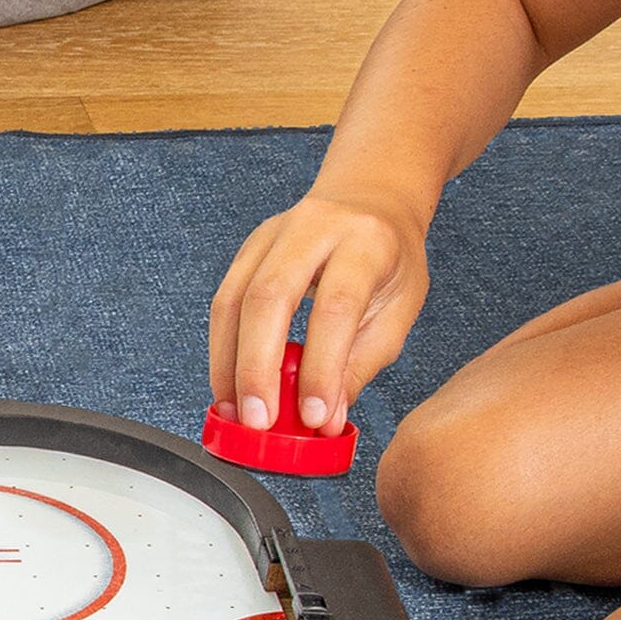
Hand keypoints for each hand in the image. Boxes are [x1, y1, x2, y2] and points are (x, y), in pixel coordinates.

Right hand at [210, 186, 430, 437]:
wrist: (370, 199)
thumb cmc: (389, 258)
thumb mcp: (398, 311)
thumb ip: (359, 364)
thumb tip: (323, 418)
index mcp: (365, 242)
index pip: (334, 307)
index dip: (320, 366)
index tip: (313, 416)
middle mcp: (312, 228)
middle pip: (268, 297)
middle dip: (257, 367)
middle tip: (258, 421)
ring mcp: (271, 234)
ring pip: (233, 300)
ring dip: (229, 364)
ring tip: (236, 412)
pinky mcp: (246, 249)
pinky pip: (223, 303)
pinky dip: (223, 350)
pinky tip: (229, 385)